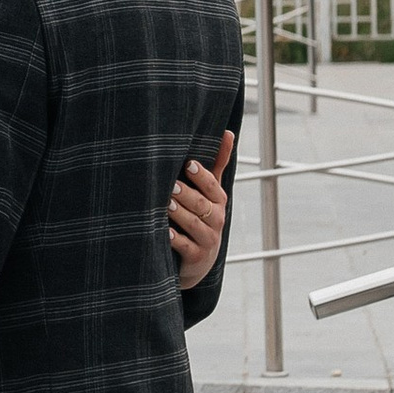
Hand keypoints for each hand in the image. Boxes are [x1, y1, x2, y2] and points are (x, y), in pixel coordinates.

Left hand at [168, 132, 234, 286]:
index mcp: (218, 201)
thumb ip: (217, 164)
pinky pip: (186, 247)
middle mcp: (216, 219)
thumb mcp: (211, 192)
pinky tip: (165, 232)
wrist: (199, 260)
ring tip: (166, 205)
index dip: (201, 176)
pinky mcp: (196, 257)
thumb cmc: (201, 217)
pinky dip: (176, 239)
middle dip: (187, 194)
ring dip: (180, 214)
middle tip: (170, 185)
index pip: (212, 186)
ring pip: (194, 224)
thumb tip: (228, 132)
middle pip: (202, 205)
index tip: (187, 163)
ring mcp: (208, 240)